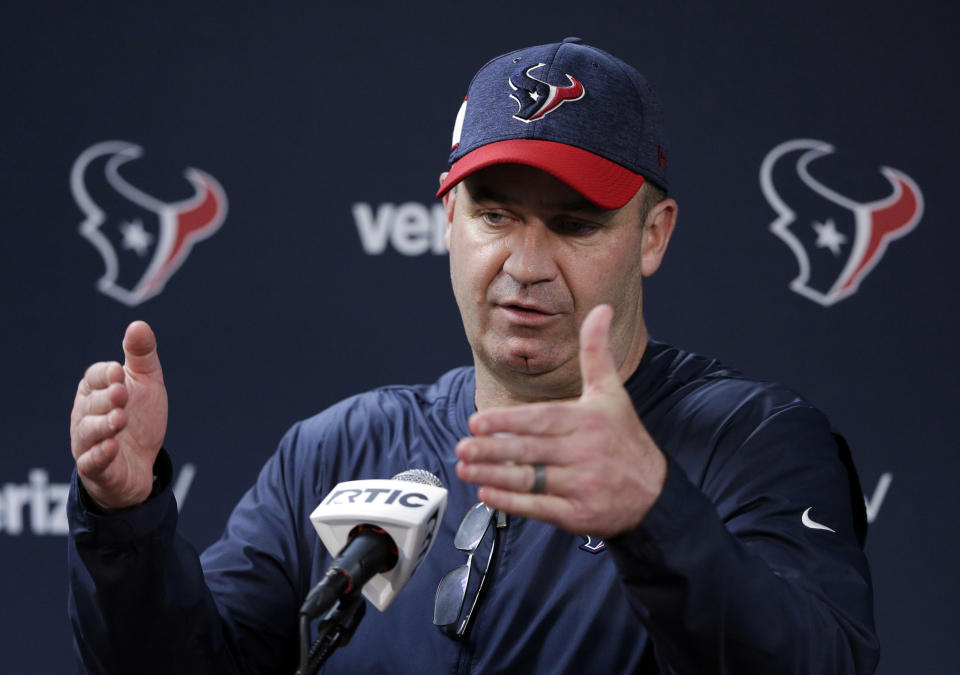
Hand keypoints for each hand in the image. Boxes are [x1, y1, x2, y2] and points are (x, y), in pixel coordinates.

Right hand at [69, 321, 167, 510]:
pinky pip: (92, 462)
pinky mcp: (95, 468)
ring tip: (120, 419)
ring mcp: (88, 442)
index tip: (118, 371)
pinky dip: (99, 455)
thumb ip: (141, 356)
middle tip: (122, 394)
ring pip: (89, 432)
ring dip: (104, 425)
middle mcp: (86, 415)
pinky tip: (111, 447)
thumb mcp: (146, 384)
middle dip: (107, 398)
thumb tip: (139, 325)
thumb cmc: (140, 418)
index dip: (104, 375)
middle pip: (92, 403)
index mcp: (96, 391)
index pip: (93, 377)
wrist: (142, 463)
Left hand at [455, 305, 666, 537]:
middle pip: (529, 450)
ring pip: (529, 480)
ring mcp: (581, 485)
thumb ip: (596, 353)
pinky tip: (487, 495)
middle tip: (461, 447)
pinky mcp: (577, 514)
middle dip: (491, 450)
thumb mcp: (612, 393)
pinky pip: (538, 507)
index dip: (506, 421)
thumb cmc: (624, 438)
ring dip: (493, 476)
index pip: (540, 420)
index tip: (476, 421)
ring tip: (465, 470)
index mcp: (588, 421)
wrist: (654, 493)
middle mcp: (584, 452)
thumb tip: (601, 308)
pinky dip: (511, 502)